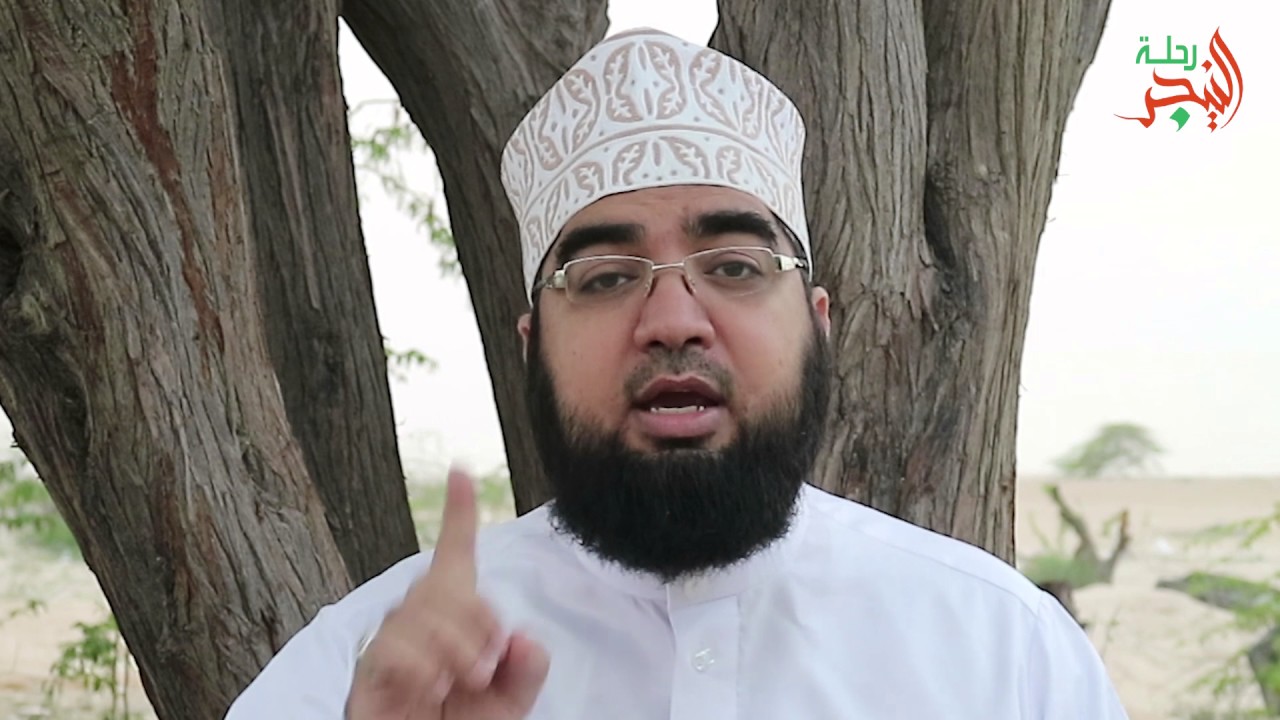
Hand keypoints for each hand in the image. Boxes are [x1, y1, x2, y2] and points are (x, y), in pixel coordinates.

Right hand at [346, 468, 549, 718]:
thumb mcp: (508, 702)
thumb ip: (526, 670)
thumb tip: (526, 639)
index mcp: (455, 618)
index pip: (456, 554)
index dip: (458, 513)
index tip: (462, 472)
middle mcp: (418, 619)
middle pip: (446, 584)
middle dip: (476, 623)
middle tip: (485, 666)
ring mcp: (391, 641)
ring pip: (423, 615)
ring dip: (453, 649)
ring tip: (460, 682)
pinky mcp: (370, 668)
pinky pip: (395, 649)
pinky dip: (422, 669)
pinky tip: (429, 688)